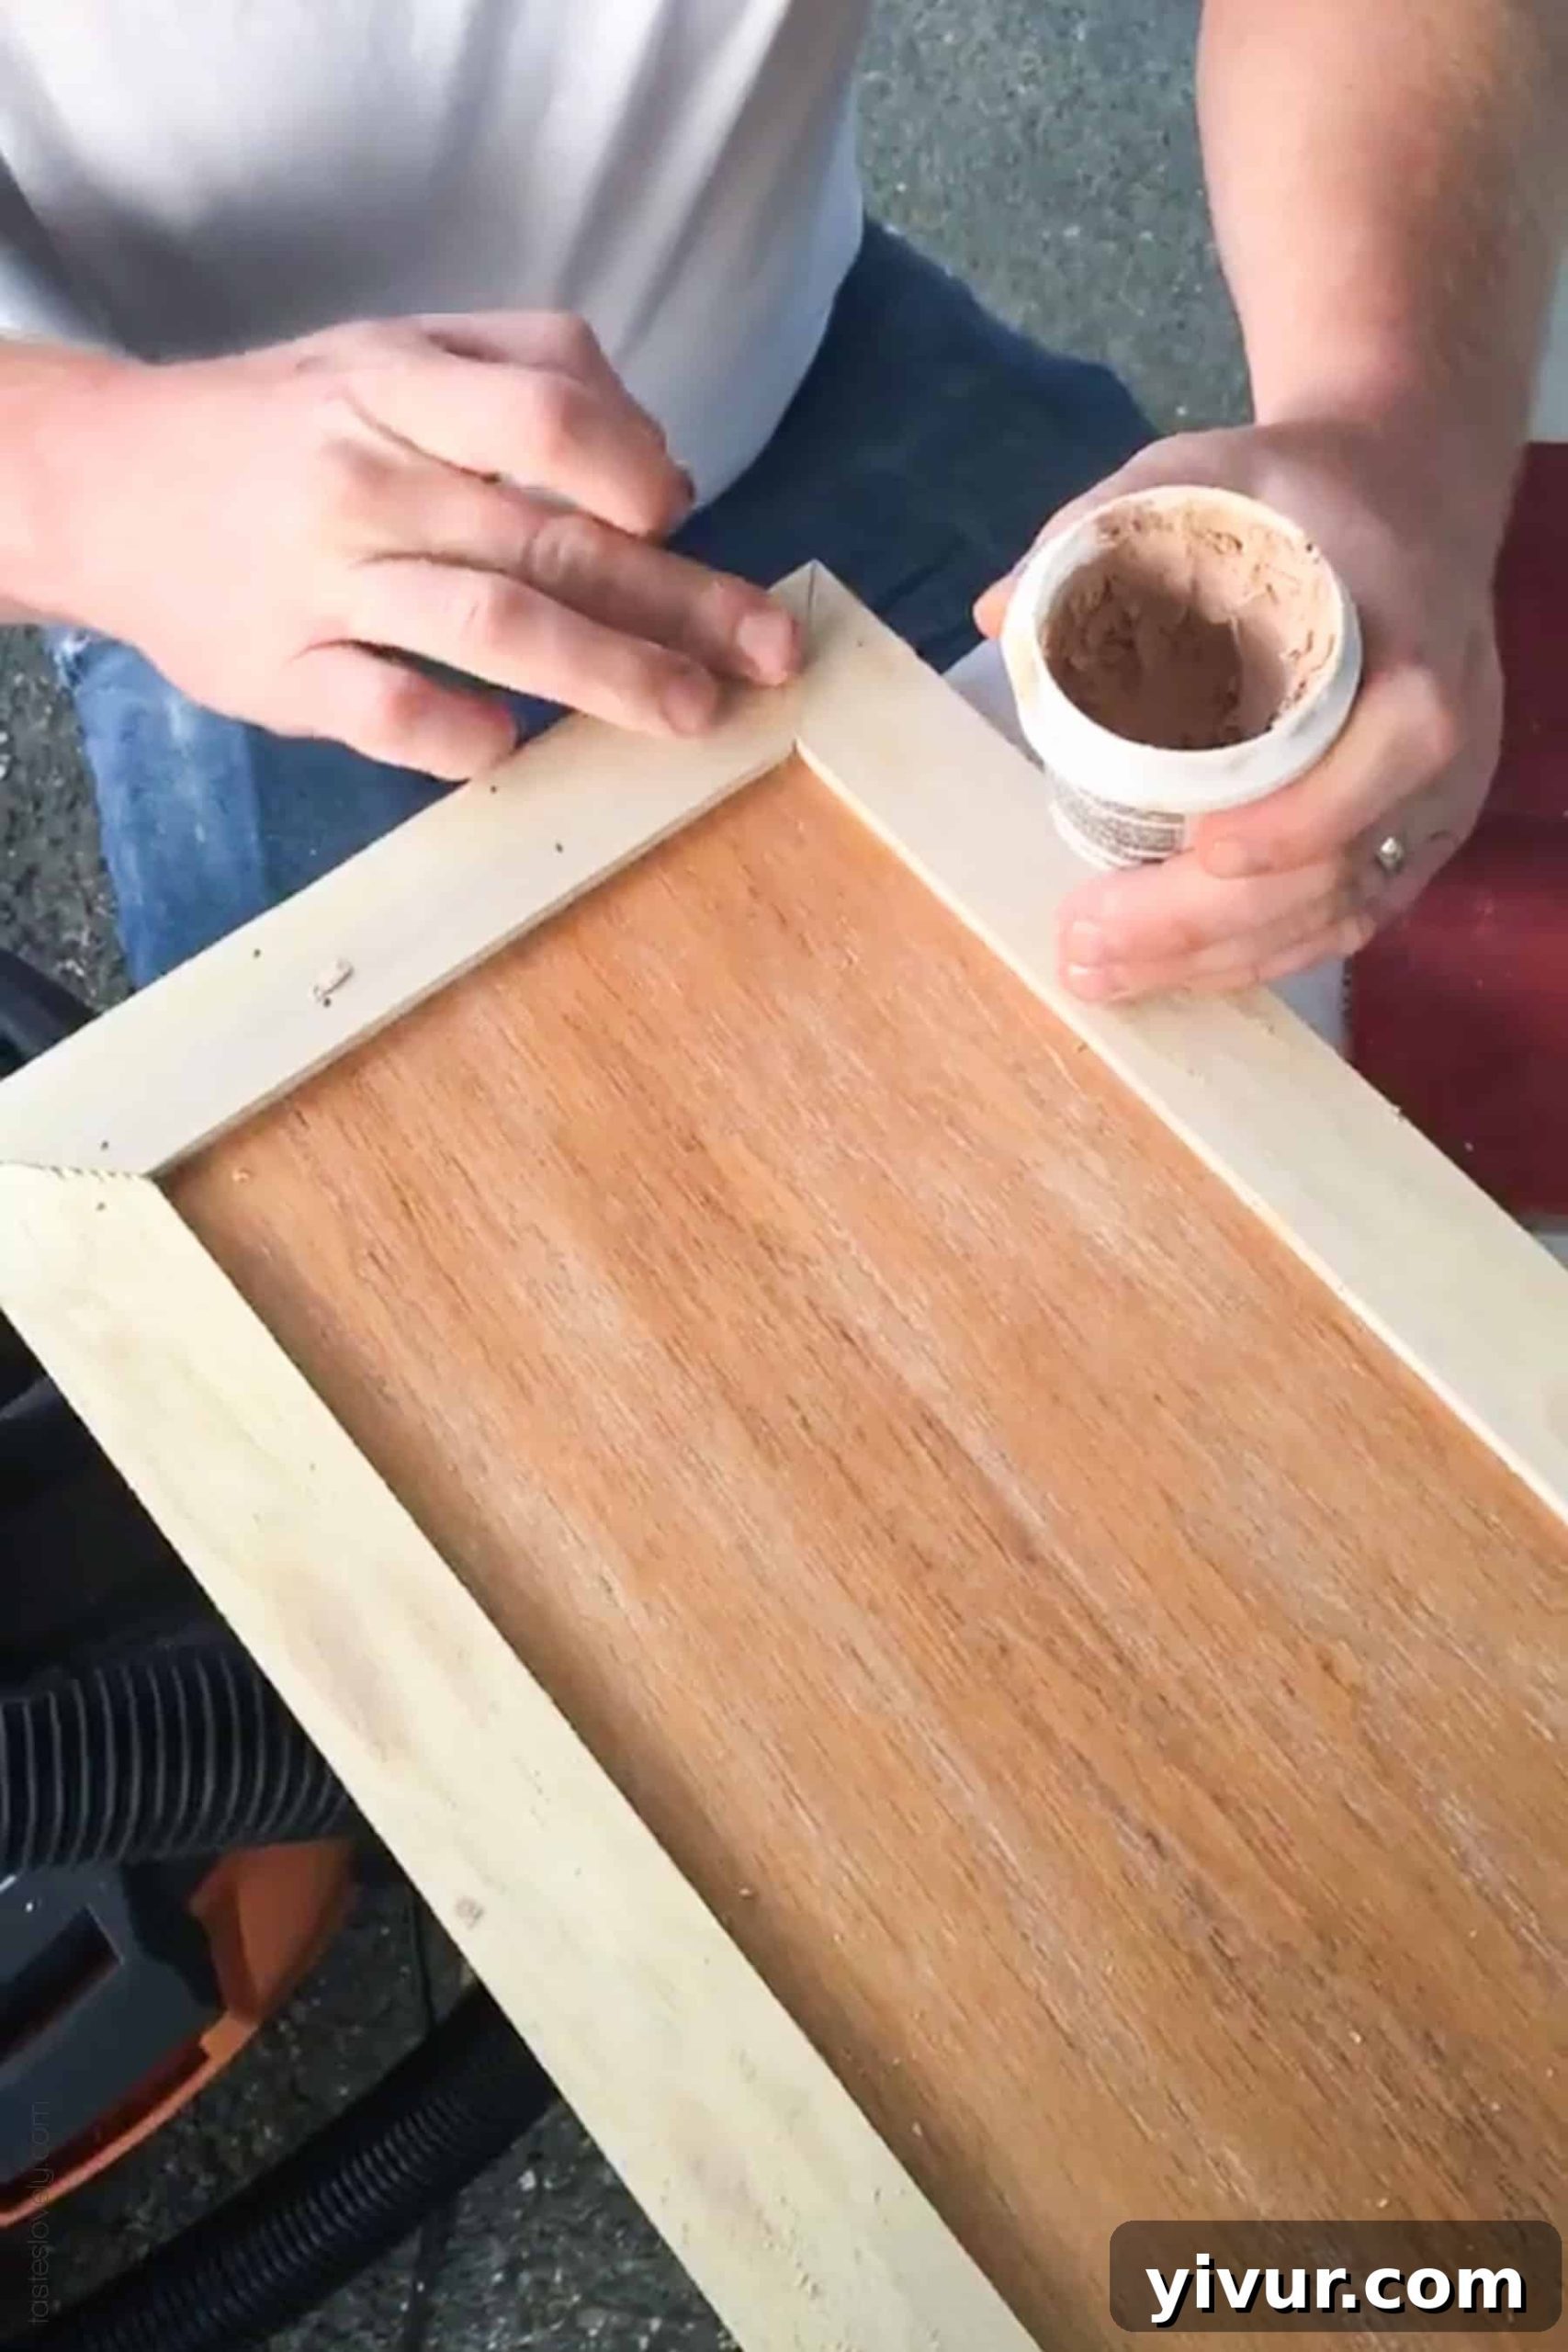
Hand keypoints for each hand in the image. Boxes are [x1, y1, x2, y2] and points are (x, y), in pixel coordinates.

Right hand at [57, 314, 799, 778]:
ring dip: (604, 675)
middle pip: (549, 540)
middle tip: (768, 656)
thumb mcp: (393, 354)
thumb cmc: (286, 424)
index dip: (633, 466)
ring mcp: (326, 581)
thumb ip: (527, 378)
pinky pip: (381, 708)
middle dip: (677, 604)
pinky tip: (506, 749)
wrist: (102, 484)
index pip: (546, 413)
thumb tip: (662, 475)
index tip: (681, 517)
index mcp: (400, 386)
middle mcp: (370, 478)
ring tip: (691, 713)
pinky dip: (451, 731)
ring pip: (486, 624)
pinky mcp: (282, 672)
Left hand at [974, 420, 1505, 999]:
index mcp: (1412, 643)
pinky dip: (1254, 956)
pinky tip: (1170, 971)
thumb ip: (1104, 529)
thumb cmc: (1298, 498)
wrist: (1404, 506)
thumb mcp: (1203, 477)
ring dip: (1214, 957)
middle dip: (1207, 918)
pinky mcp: (1412, 843)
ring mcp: (1433, 803)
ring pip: (1337, 911)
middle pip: (1340, 861)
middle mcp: (1445, 740)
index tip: (1204, 848)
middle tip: (1086, 938)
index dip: (1303, 813)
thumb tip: (999, 614)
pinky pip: (1342, 922)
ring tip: (1098, 971)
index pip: (1393, 744)